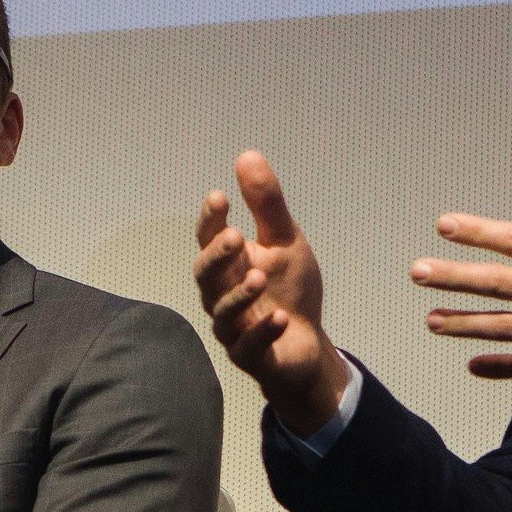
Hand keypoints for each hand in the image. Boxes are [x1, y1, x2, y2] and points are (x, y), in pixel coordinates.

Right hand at [194, 151, 352, 435]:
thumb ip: (266, 204)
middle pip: (206, 276)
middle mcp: (221, 294)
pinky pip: (249, 347)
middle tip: (236, 237)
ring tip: (259, 277)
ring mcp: (233, 328)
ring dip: (239, 295)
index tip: (219, 198)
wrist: (305, 345)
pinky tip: (280, 317)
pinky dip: (262, 332)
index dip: (210, 220)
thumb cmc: (288, 290)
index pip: (209, 239)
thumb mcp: (285, 241)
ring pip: (223, 313)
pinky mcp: (250, 356)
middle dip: (217, 256)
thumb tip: (247, 155)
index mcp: (228, 264)